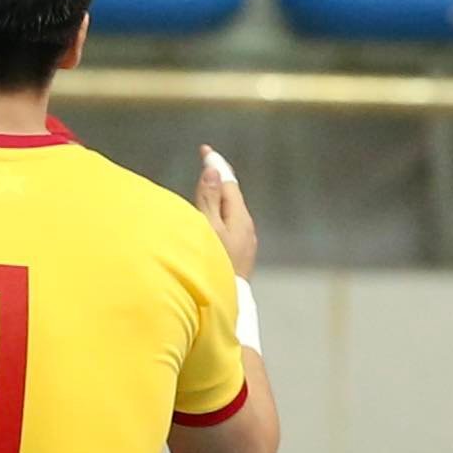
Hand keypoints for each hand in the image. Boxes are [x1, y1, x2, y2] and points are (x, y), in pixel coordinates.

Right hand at [195, 144, 256, 278]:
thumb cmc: (215, 264)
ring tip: (208, 183)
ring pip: (232, 209)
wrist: (229, 302)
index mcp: (240, 217)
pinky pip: (231, 222)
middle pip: (232, 194)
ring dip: (220, 194)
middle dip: (219, 176)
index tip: (205, 149)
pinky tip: (214, 214)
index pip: (229, 182)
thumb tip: (214, 171)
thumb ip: (209, 199)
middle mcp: (247, 226)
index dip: (216, 164)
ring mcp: (246, 241)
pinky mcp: (241, 253)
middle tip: (206, 160)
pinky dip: (221, 210)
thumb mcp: (208, 228)